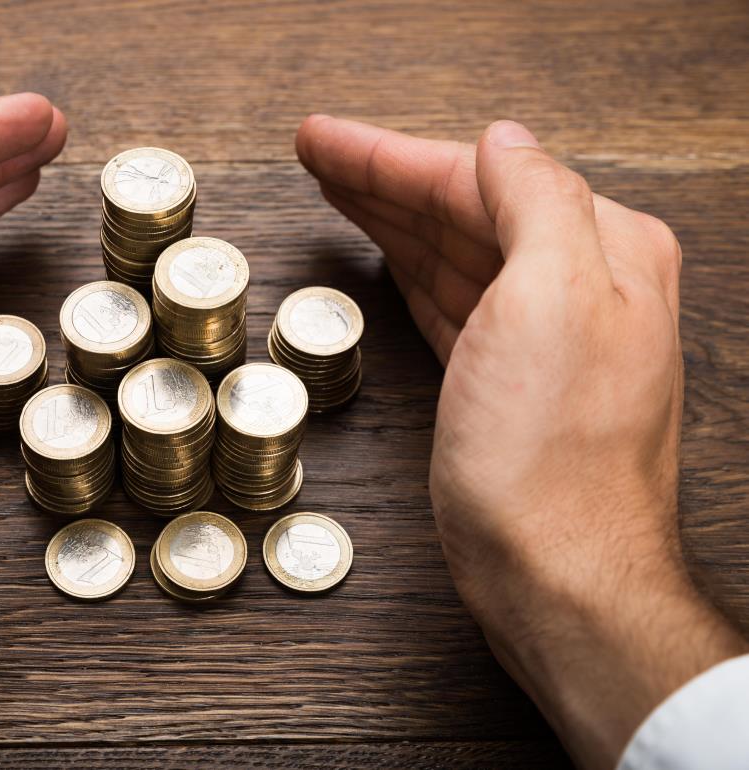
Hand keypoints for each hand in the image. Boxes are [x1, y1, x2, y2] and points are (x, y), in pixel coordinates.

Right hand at [296, 116, 746, 767]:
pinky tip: (383, 253)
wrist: (555, 570)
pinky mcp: (502, 383)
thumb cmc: (554, 453)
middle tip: (315, 154)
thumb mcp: (554, 299)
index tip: (324, 139)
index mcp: (599, 252)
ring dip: (390, 216)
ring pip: (450, 252)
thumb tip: (501, 141)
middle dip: (383, 177)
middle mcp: (577, 288)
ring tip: (333, 187)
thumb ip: (535, 201)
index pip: (481, 178)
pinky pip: (447, 300)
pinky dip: (407, 269)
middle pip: (462, 209)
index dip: (392, 154)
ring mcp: (538, 338)